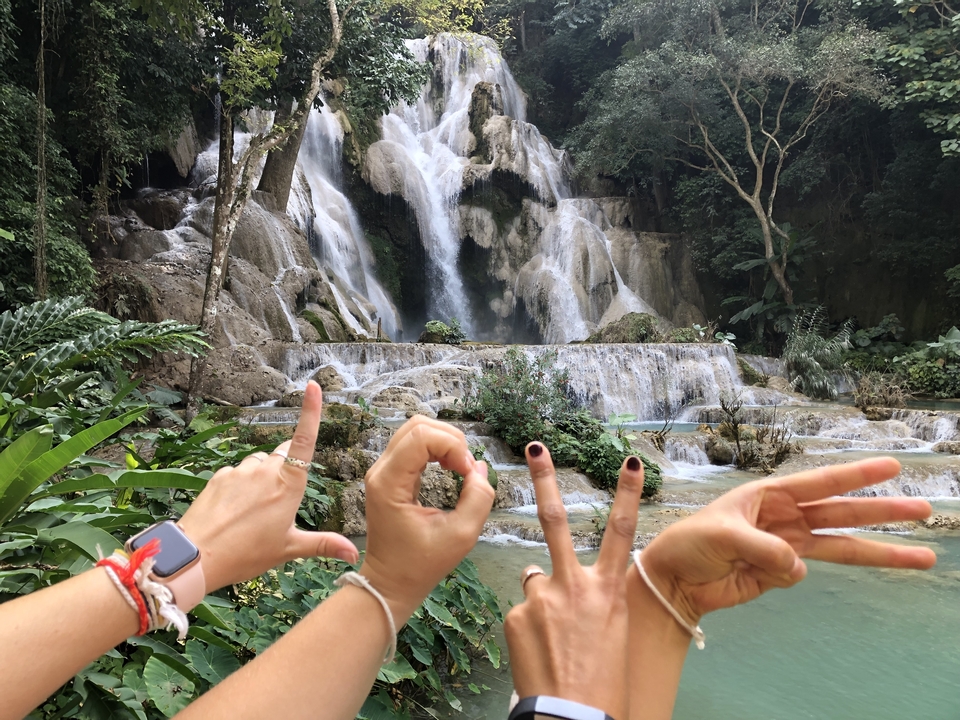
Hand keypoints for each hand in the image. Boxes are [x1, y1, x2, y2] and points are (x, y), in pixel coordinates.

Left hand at [178, 381, 357, 592]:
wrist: (197, 556)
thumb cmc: (247, 554)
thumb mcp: (289, 549)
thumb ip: (323, 544)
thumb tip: (353, 554)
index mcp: (288, 485)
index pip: (304, 440)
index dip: (310, 412)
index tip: (312, 387)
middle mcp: (266, 470)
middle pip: (283, 455)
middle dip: (287, 467)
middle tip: (280, 502)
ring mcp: (241, 471)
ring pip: (259, 464)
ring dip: (262, 477)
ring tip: (255, 512)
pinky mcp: (220, 475)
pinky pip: (237, 472)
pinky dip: (241, 485)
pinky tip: (235, 510)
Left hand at [359, 415, 495, 622]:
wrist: (389, 583)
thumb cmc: (421, 565)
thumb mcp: (461, 537)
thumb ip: (478, 498)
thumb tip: (479, 468)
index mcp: (389, 483)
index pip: (421, 436)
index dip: (453, 446)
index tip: (467, 474)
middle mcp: (380, 470)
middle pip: (418, 425)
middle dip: (450, 440)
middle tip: (465, 470)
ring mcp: (382, 470)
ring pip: (416, 430)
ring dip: (445, 443)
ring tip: (459, 469)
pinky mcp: (390, 474)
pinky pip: (414, 445)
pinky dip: (437, 450)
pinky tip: (449, 469)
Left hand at [504, 443, 643, 719]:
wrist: (574, 718)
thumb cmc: (602, 681)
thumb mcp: (613, 631)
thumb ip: (592, 598)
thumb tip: (564, 584)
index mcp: (607, 592)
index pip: (622, 532)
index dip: (627, 493)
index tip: (630, 459)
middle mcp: (573, 586)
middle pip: (556, 521)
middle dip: (544, 479)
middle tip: (533, 446)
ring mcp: (540, 598)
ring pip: (534, 578)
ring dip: (541, 599)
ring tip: (551, 636)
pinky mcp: (514, 616)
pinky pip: (519, 612)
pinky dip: (527, 628)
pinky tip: (537, 652)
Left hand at [638, 457, 936, 624]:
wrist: (671, 581)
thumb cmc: (688, 543)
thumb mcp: (721, 535)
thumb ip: (764, 549)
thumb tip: (800, 567)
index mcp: (768, 494)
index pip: (820, 481)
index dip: (856, 474)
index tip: (891, 465)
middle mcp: (783, 516)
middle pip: (842, 513)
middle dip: (882, 512)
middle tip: (923, 509)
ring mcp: (785, 545)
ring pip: (840, 545)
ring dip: (879, 550)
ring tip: (921, 555)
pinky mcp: (780, 573)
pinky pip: (800, 574)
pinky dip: (788, 576)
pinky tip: (758, 574)